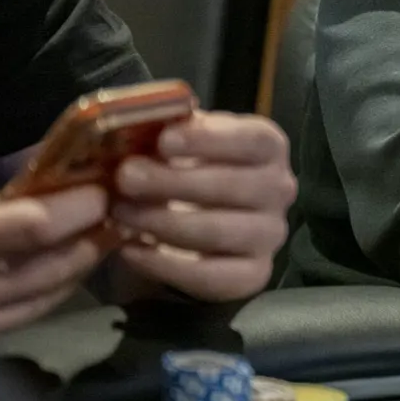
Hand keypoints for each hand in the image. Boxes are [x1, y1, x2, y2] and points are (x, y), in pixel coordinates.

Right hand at [0, 167, 105, 347]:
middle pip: (55, 264)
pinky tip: (66, 263)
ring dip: (83, 261)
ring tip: (101, 231)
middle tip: (116, 207)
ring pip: (52, 293)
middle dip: (93, 234)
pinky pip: (30, 312)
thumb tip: (3, 198)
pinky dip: (56, 286)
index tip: (99, 187)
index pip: (32, 228)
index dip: (74, 206)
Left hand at [111, 112, 296, 301]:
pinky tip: (130, 249)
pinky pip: (209, 275)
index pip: (254, 140)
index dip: (211, 139)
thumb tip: (142, 124)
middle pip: (234, 185)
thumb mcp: (180, 143)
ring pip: (218, 231)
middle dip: (173, 182)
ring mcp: (270, 235)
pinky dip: (163, 264)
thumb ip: (168, 131)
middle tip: (125, 177)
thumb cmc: (185, 170)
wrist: (189, 225)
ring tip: (120, 213)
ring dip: (161, 221)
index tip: (164, 140)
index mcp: (268, 148)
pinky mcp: (252, 275)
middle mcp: (279, 190)